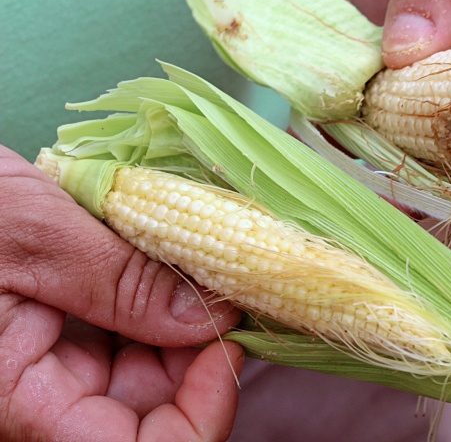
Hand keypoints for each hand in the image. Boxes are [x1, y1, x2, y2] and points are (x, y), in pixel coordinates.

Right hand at [0, 147, 243, 440]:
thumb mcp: (34, 236)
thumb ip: (121, 283)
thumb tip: (211, 319)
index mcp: (16, 396)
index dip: (196, 415)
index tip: (228, 345)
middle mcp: (40, 393)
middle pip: (148, 410)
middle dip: (199, 356)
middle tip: (227, 288)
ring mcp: (56, 363)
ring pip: (149, 372)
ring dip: (187, 324)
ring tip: (200, 264)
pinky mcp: (67, 331)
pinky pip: (132, 336)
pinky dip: (164, 303)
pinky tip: (174, 264)